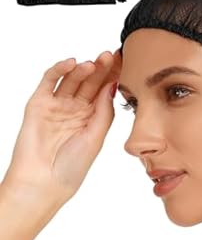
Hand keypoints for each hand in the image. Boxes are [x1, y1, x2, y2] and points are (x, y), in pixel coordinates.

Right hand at [1, 49, 121, 206]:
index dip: (114, 75)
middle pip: (91, 81)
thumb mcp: (96, 136)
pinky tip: (71, 64)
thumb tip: (113, 85)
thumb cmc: (72, 165)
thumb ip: (104, 110)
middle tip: (110, 56)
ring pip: (72, 79)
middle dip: (101, 68)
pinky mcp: (39, 104)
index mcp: (92, 115)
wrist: (43, 184)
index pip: (104, 89)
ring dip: (83, 68)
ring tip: (93, 64)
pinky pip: (49, 82)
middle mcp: (76, 107)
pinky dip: (59, 70)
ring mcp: (58, 104)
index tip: (124, 62)